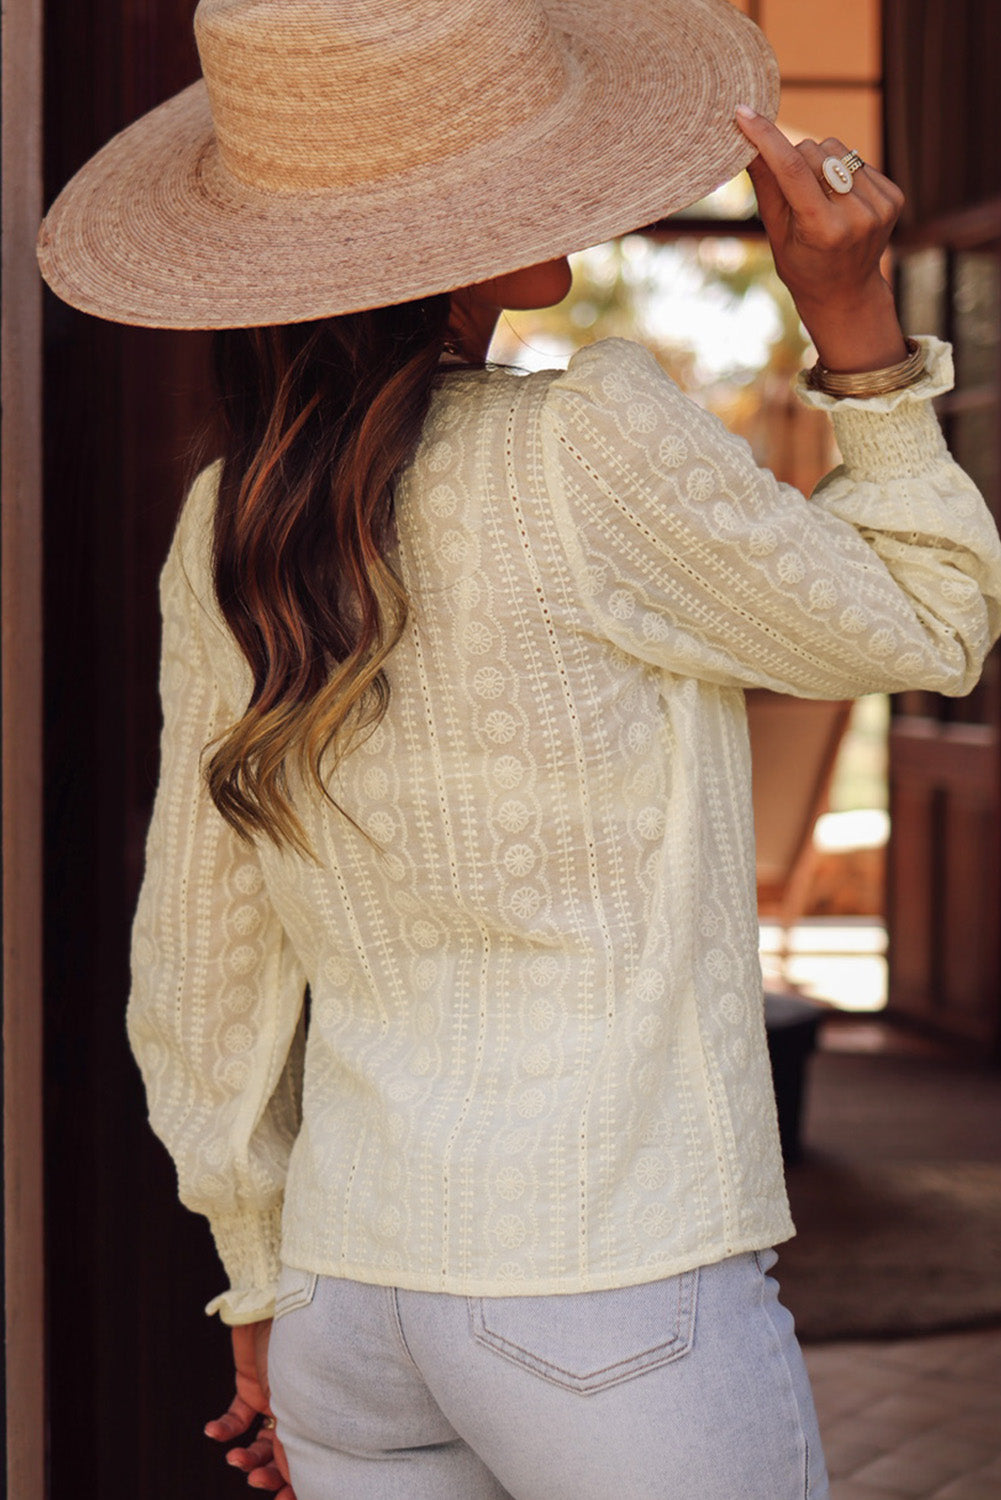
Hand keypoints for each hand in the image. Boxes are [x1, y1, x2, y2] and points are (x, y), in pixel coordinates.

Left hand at [205, 1321, 295, 1497]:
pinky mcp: (249, 1385)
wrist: (271, 1304)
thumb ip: (296, 1437)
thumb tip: (292, 1476)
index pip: (309, 1458)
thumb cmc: (298, 1345)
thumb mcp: (300, 1398)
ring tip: (235, 1461)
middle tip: (253, 1482)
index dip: (297, 1485)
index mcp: (317, 1412)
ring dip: (245, 1458)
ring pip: (257, 1443)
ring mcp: (272, 1399)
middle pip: (281, 1456)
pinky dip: (224, 1430)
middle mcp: (296, 1409)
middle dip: (267, 1475)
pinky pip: (235, 1417)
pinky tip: (214, 1434)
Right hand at [735, 107, 907, 372]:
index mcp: (823, 229)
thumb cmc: (802, 265)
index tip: (744, 114)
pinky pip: (857, 161)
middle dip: (793, 159)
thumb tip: (746, 142)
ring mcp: (879, 206)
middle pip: (813, 153)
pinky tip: (841, 201)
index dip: (766, 137)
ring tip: (819, 197)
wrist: (847, 293)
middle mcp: (857, 216)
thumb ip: (766, 186)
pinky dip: (842, 173)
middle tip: (792, 190)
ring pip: (837, 151)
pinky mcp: (893, 197)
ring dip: (820, 164)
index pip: (791, 169)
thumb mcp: (776, 233)